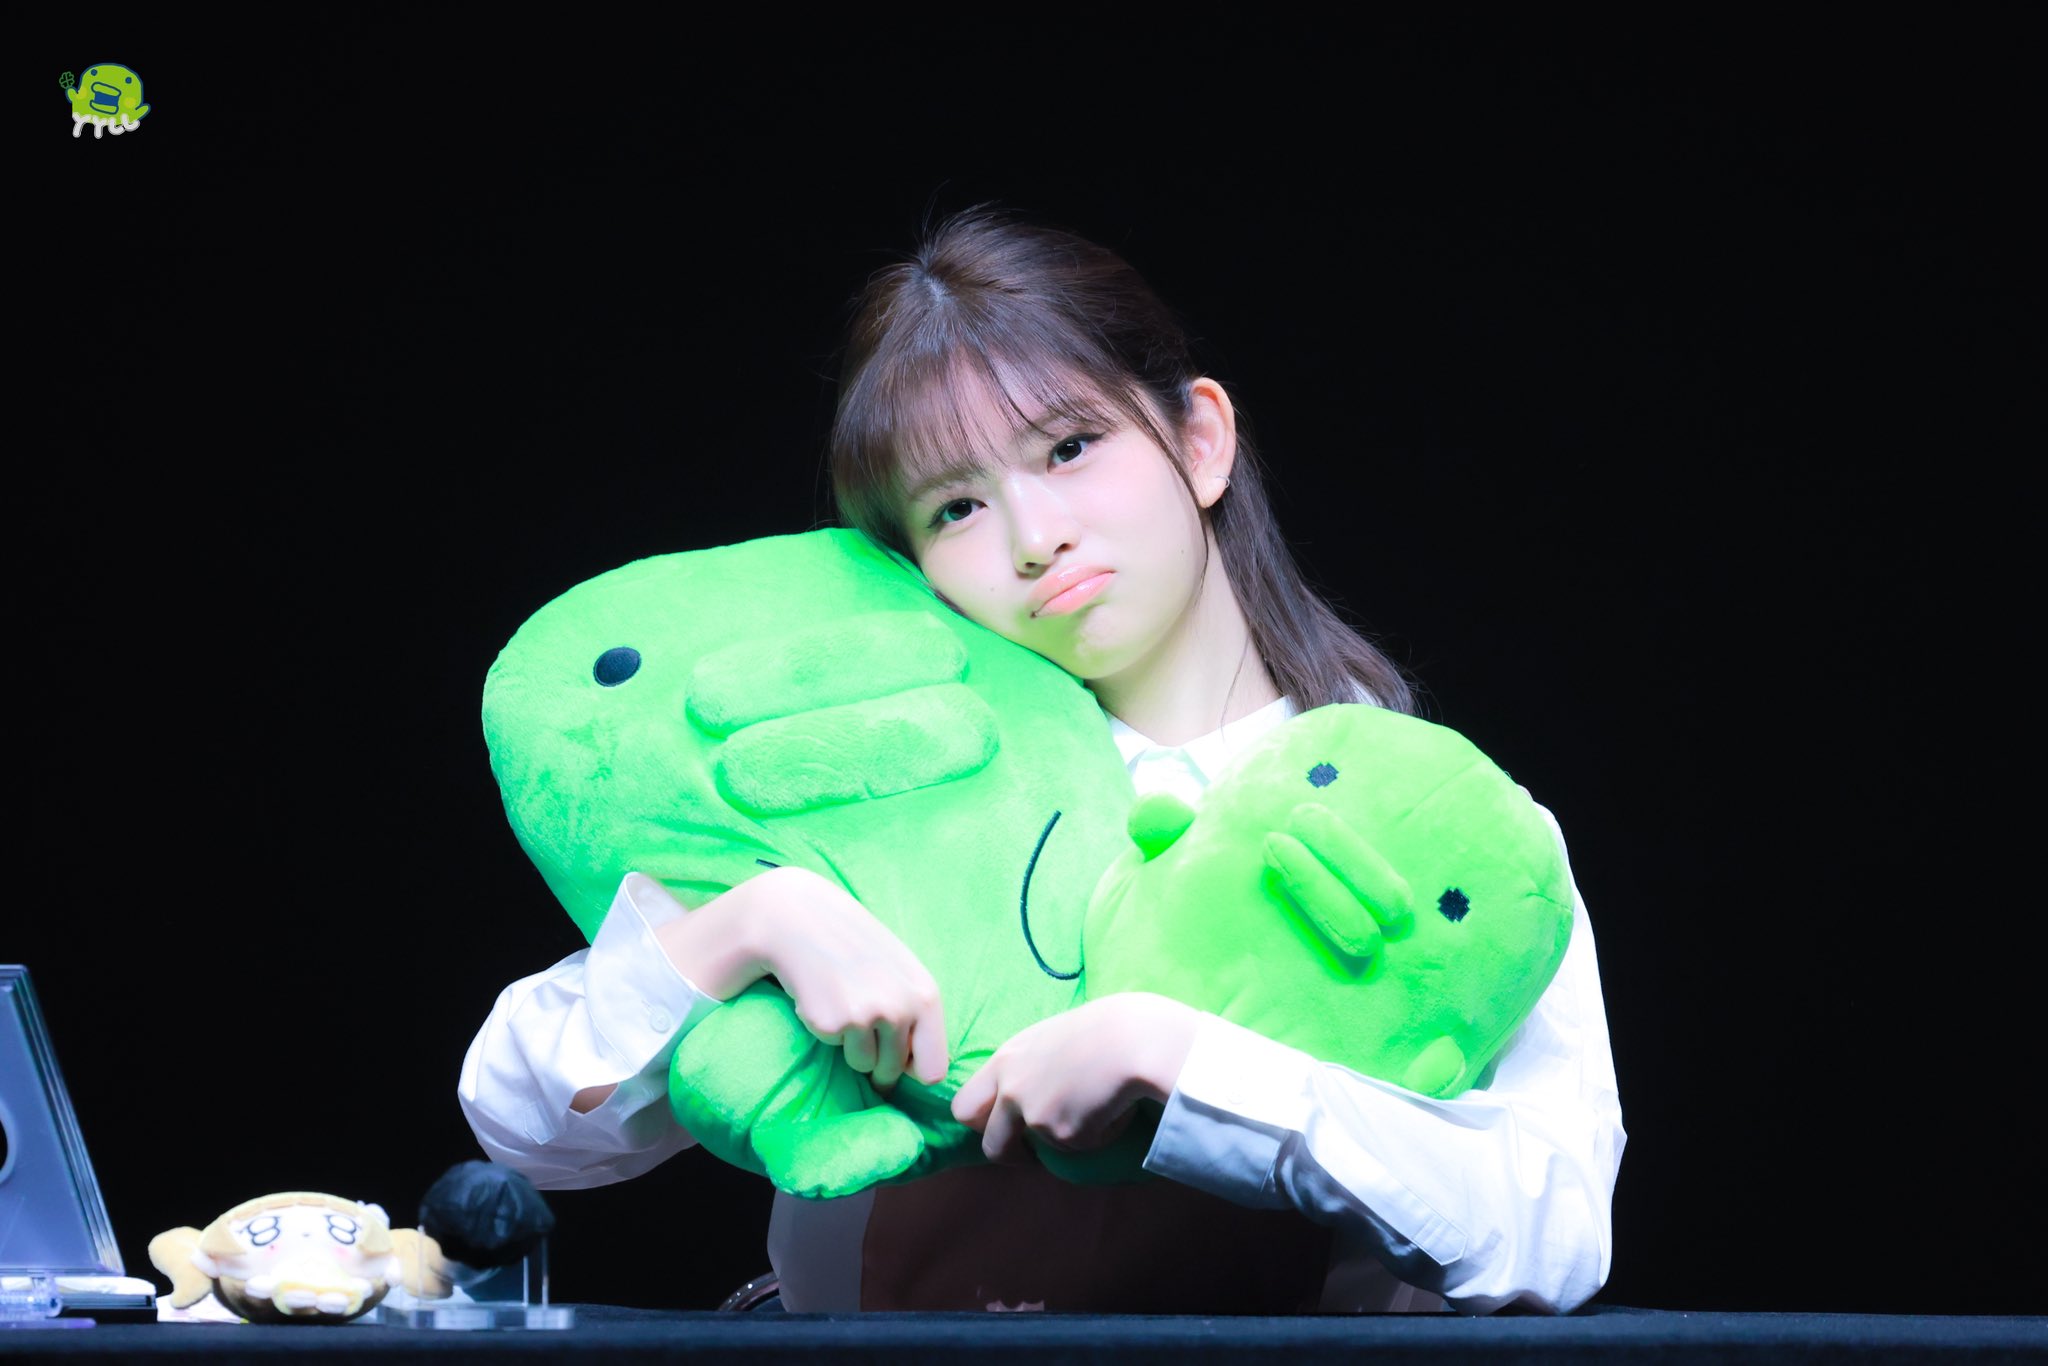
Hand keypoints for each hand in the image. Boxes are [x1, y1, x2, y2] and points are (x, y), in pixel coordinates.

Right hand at [651, 866, 946, 1089]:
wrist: (801, 920)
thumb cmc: (855, 947)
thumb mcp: (900, 974)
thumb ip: (917, 1015)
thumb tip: (923, 1074)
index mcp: (926, 996)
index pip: (934, 1070)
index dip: (913, 1070)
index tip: (898, 1061)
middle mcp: (902, 1008)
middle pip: (893, 1071)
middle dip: (877, 1062)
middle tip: (859, 1025)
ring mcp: (867, 1016)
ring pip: (863, 1064)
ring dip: (851, 1047)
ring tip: (842, 1005)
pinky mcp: (833, 1023)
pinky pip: (834, 1049)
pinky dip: (827, 1032)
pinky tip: (822, 998)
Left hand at [951, 993, 1202, 1163]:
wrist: (1133, 1040)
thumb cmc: (1099, 1028)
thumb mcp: (1048, 1038)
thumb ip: (1027, 1066)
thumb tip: (1029, 1092)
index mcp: (1004, 1062)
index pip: (963, 1107)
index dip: (982, 1121)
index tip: (1005, 1122)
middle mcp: (1011, 1092)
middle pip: (992, 1146)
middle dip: (1011, 1154)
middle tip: (1034, 1148)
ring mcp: (1035, 1117)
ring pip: (1042, 1149)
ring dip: (1063, 1139)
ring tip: (1093, 1106)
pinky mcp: (1064, 1136)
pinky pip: (1078, 1147)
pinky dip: (1094, 1136)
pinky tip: (1110, 1107)